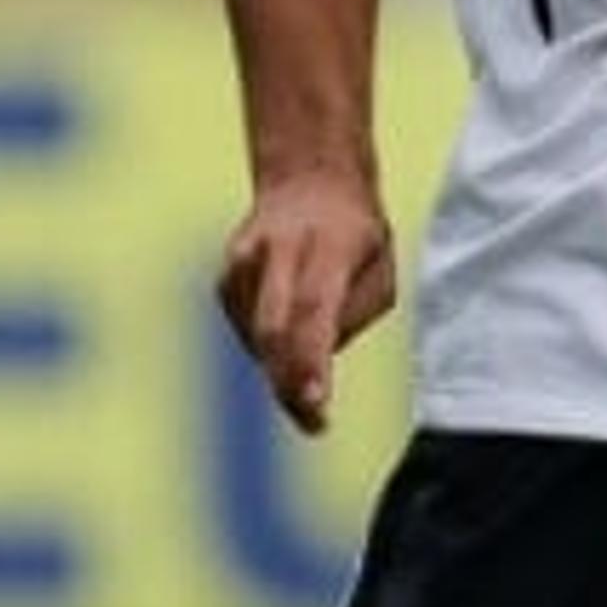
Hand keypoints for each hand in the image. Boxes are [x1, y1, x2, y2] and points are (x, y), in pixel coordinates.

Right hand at [219, 164, 396, 433]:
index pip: (314, 310)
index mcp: (328, 244)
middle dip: (290, 382)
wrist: (309, 183)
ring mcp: (243, 262)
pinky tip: (292, 329)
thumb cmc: (358, 238)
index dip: (311, 361)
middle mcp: (278, 249)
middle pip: (274, 328)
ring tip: (315, 359)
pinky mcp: (224, 279)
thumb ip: (354, 315)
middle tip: (313, 423)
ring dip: (286, 365)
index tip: (316, 402)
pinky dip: (272, 347)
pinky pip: (248, 331)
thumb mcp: (382, 271)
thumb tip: (314, 362)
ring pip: (259, 337)